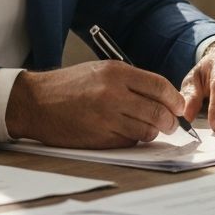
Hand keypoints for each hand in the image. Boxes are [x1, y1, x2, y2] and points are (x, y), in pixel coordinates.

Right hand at [5, 61, 185, 147]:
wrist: (35, 102)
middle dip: (170, 121)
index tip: (178, 106)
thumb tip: (161, 98)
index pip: (159, 86)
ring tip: (147, 128)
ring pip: (147, 130)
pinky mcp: (100, 138)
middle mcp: (113, 94)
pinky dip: (133, 140)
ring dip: (151, 132)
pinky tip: (125, 133)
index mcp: (116, 72)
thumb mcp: (99, 71)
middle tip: (170, 124)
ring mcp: (107, 117)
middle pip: (158, 111)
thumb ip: (129, 81)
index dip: (174, 99)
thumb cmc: (68, 86)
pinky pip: (129, 142)